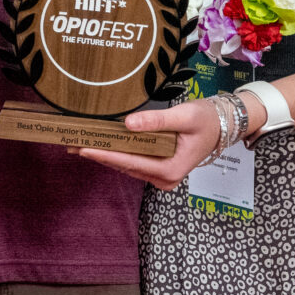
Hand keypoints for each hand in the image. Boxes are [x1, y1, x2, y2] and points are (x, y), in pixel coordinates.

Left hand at [76, 99, 223, 190]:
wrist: (223, 124)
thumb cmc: (207, 119)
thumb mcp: (184, 116)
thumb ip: (156, 121)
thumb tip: (128, 124)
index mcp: (171, 169)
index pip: (130, 161)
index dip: (105, 154)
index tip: (83, 147)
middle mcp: (164, 179)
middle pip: (125, 166)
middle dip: (99, 154)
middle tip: (71, 143)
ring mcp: (161, 177)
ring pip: (126, 166)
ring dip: (105, 154)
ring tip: (79, 142)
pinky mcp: (158, 170)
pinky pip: (133, 163)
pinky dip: (117, 153)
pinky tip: (101, 144)